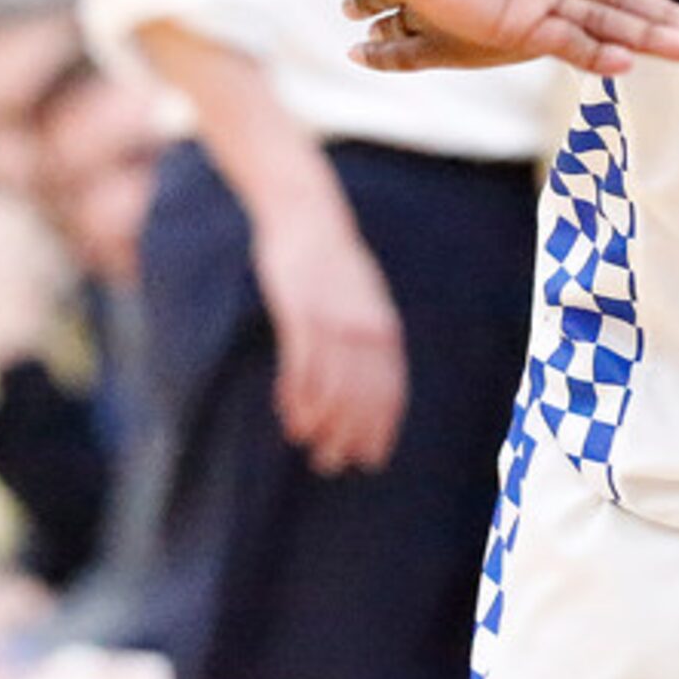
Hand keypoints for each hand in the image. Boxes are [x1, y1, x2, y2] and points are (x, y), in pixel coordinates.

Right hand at [253, 209, 407, 475]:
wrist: (308, 215)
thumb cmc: (332, 261)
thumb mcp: (364, 300)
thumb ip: (370, 336)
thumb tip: (367, 379)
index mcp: (384, 329)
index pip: (389, 394)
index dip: (379, 431)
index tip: (368, 461)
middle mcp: (365, 331)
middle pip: (361, 400)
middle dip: (347, 438)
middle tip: (329, 463)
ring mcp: (332, 323)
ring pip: (330, 390)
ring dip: (317, 423)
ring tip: (304, 441)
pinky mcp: (300, 314)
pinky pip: (301, 367)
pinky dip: (296, 396)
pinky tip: (288, 411)